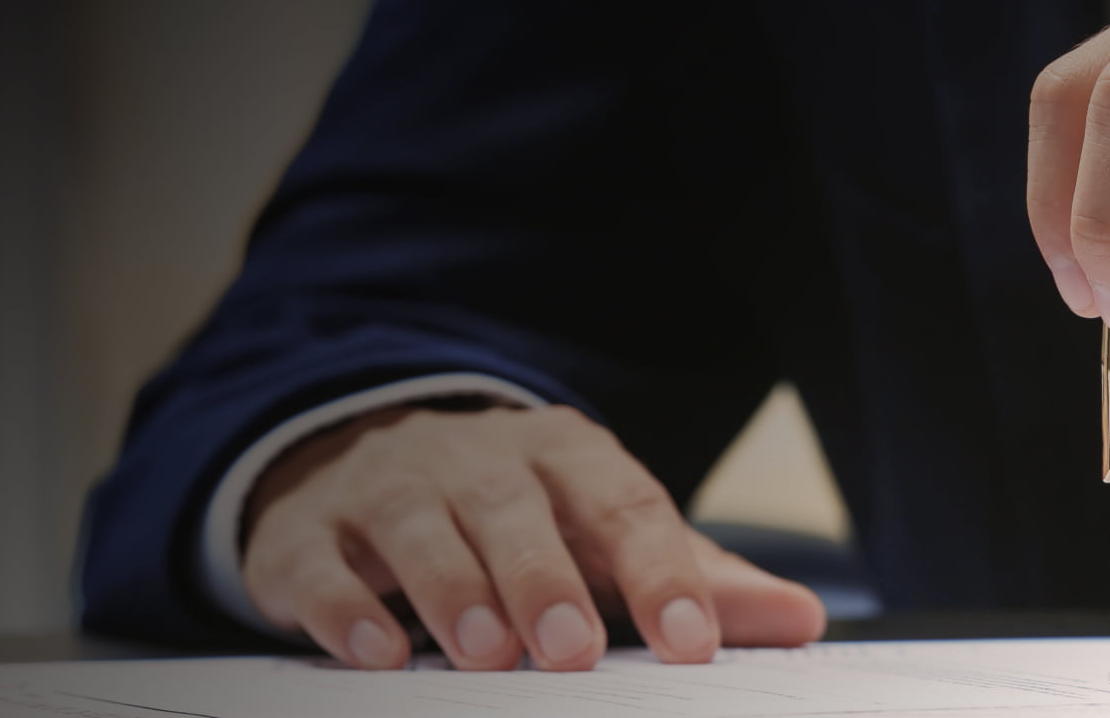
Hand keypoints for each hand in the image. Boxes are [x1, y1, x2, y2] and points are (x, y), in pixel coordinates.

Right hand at [241, 404, 825, 670]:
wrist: (367, 463)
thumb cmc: (518, 517)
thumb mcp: (606, 534)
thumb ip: (694, 577)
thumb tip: (802, 620)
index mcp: (565, 454)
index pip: (622, 503)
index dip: (659, 570)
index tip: (691, 642)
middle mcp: (476, 459)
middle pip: (514, 508)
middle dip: (544, 577)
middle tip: (572, 651)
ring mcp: (389, 489)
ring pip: (421, 528)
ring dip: (452, 591)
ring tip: (485, 655)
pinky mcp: (308, 531)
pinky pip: (321, 562)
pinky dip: (343, 603)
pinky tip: (371, 650)